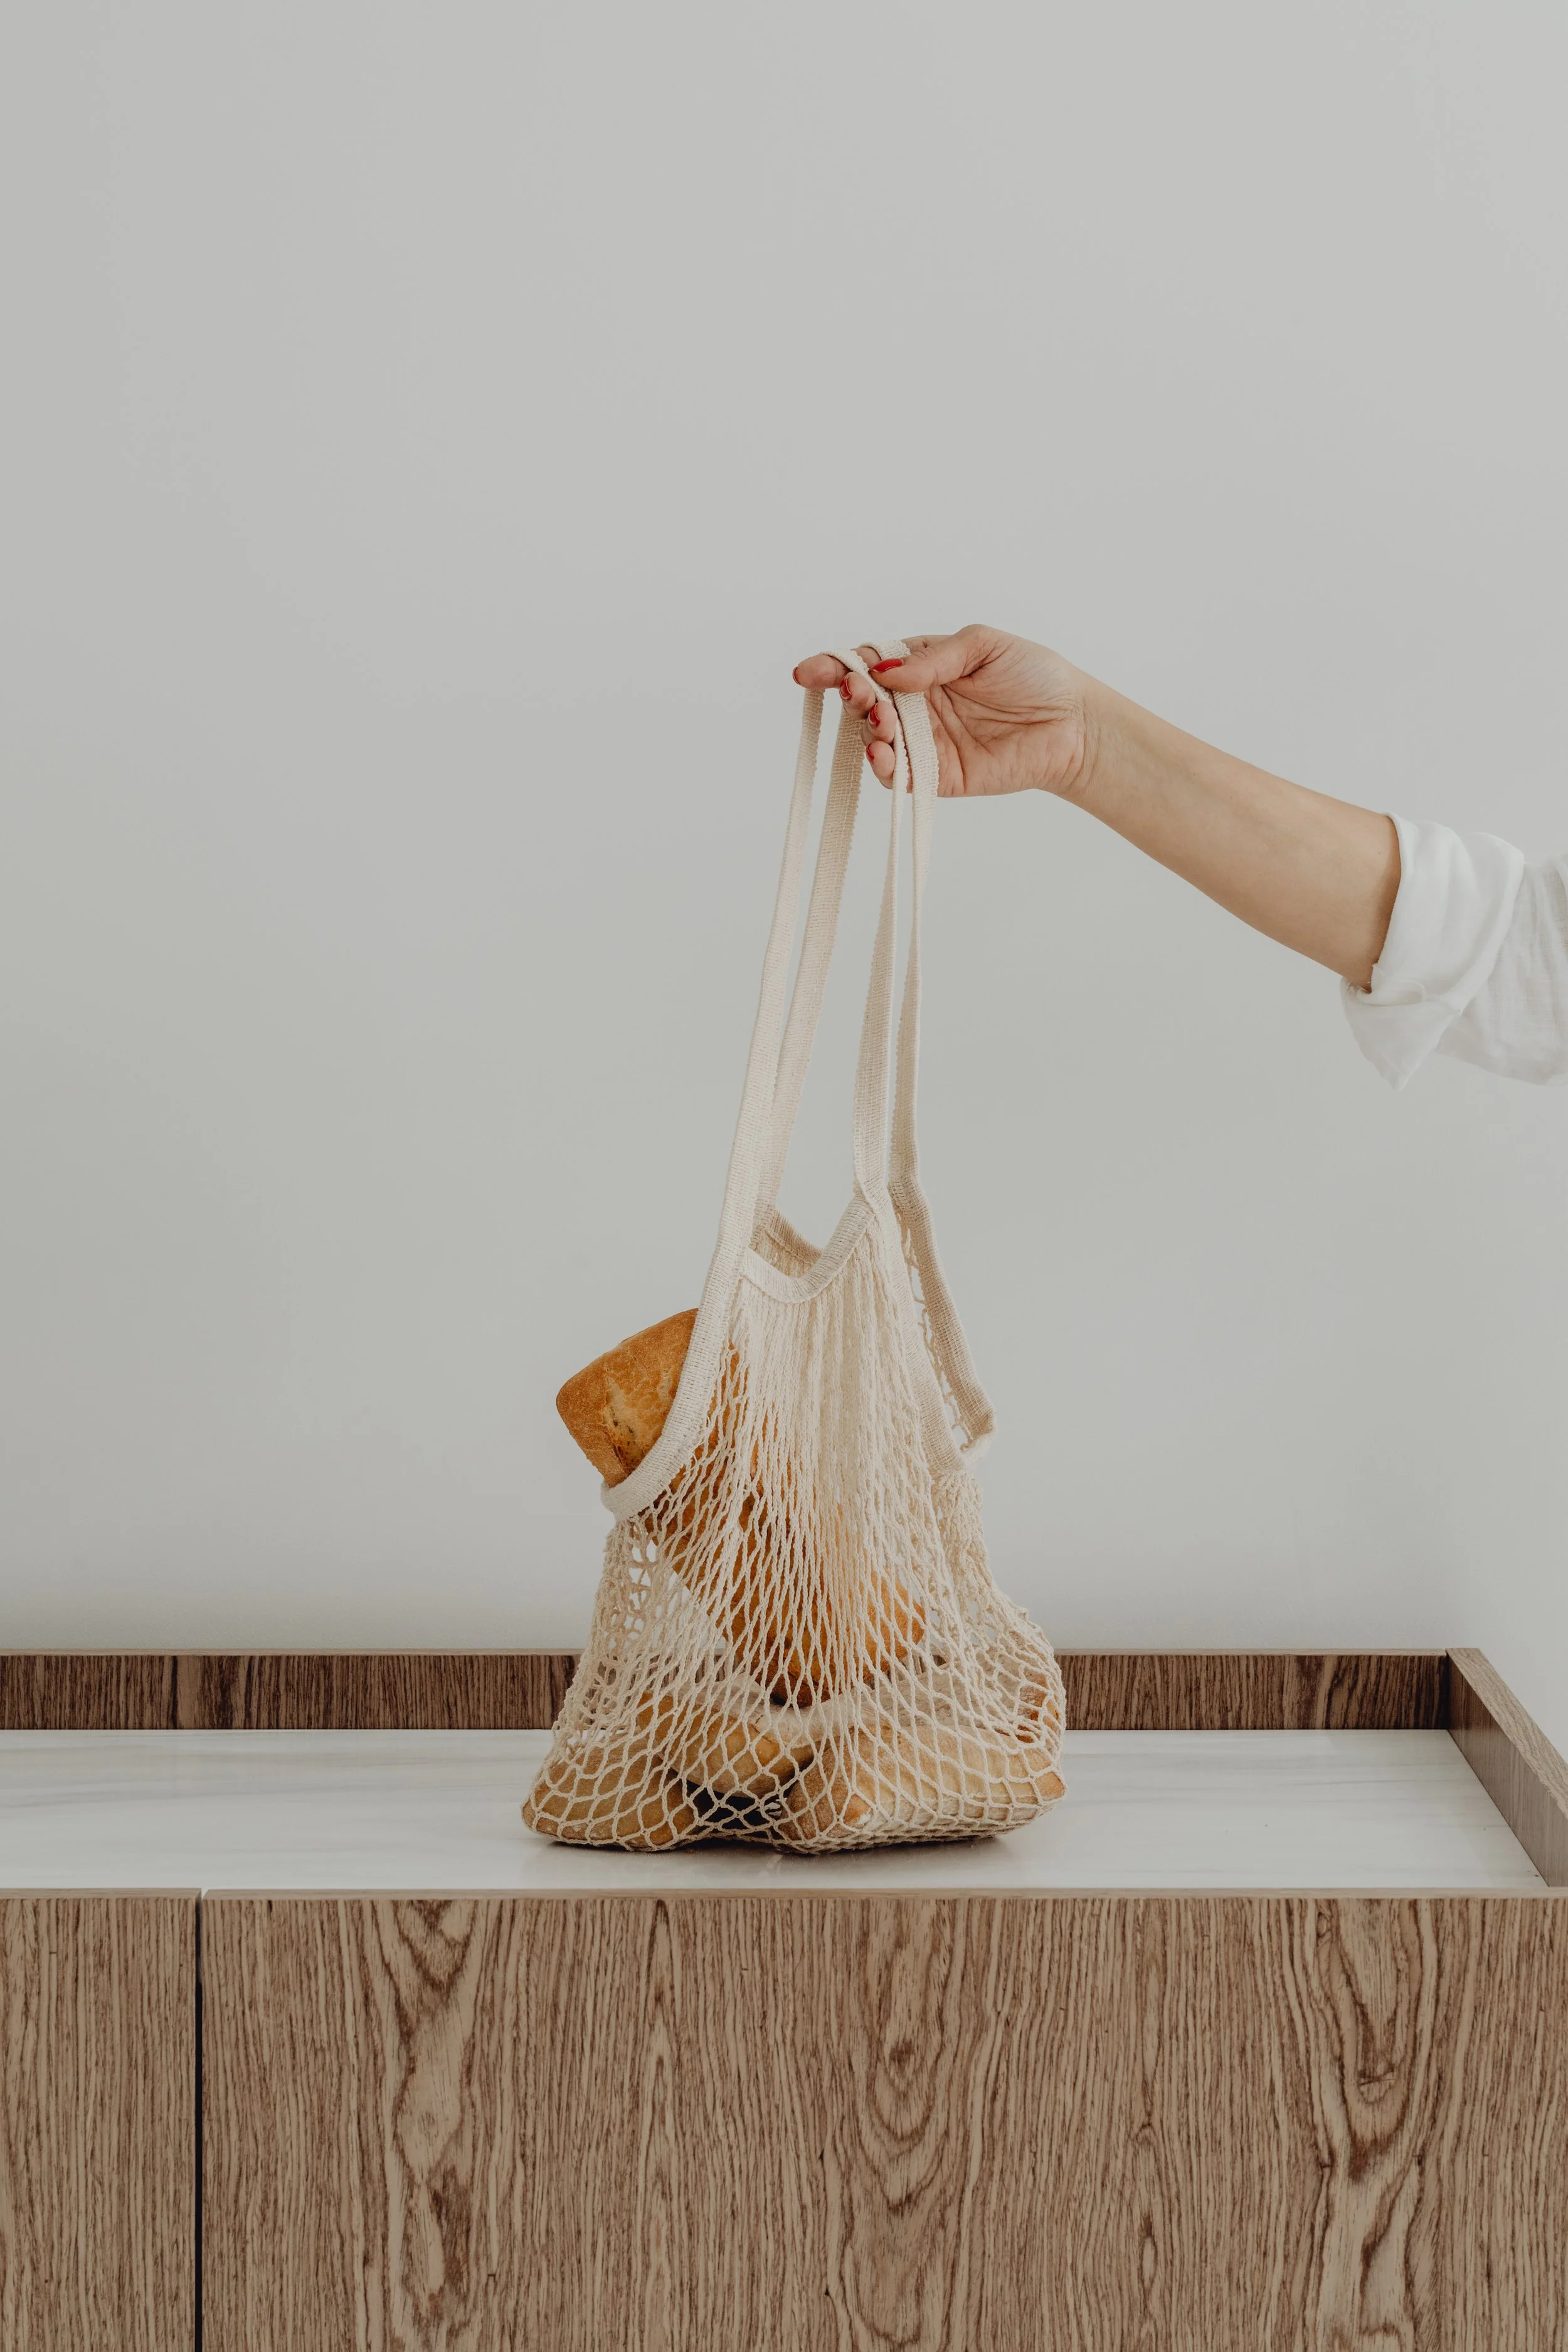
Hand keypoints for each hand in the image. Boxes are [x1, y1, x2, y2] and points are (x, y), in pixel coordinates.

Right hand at [791, 625, 1092, 798]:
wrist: (1074, 724)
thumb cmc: (1035, 676)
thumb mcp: (983, 646)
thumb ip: (932, 659)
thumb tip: (886, 671)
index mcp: (920, 665)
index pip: (867, 663)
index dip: (835, 666)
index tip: (809, 672)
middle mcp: (915, 704)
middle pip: (863, 702)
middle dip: (851, 696)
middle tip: (858, 693)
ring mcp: (924, 742)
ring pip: (875, 738)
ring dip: (867, 730)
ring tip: (880, 722)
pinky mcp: (937, 778)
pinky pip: (899, 776)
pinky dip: (883, 767)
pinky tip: (882, 753)